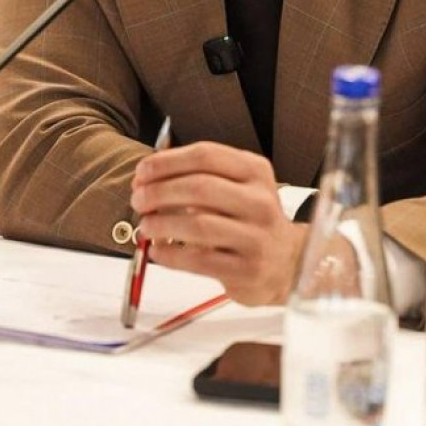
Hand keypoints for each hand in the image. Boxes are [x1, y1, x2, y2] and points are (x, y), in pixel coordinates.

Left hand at [130, 141, 307, 304]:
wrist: (287, 263)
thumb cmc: (250, 220)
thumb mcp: (238, 187)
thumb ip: (200, 177)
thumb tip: (147, 176)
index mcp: (255, 171)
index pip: (206, 155)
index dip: (167, 162)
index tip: (142, 171)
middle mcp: (260, 200)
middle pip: (199, 188)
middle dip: (159, 192)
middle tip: (138, 199)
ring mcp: (256, 237)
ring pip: (197, 224)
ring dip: (161, 223)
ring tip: (145, 226)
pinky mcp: (247, 269)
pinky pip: (198, 260)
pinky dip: (170, 254)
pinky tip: (157, 250)